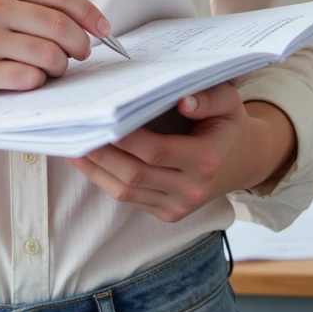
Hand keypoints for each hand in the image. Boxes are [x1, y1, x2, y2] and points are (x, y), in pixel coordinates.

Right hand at [0, 0, 111, 99]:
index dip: (89, 12)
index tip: (104, 28)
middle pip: (59, 25)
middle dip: (81, 43)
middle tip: (83, 52)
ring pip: (48, 54)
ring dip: (62, 65)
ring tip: (57, 67)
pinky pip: (28, 80)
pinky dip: (39, 82)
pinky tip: (33, 79)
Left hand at [66, 85, 296, 223]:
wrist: (242, 161)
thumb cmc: (227, 124)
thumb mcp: (229, 102)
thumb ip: (209, 97)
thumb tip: (183, 99)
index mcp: (206, 159)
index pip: (156, 150)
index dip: (124, 138)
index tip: (100, 119)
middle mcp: (192, 188)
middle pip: (134, 173)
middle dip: (100, 154)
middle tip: (74, 131)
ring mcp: (178, 206)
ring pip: (126, 190)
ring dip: (95, 169)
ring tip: (70, 146)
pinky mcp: (167, 214)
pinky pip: (129, 199)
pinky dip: (104, 179)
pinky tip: (86, 161)